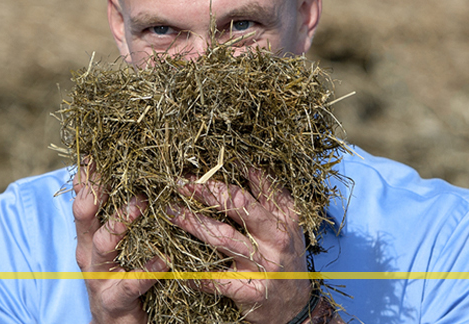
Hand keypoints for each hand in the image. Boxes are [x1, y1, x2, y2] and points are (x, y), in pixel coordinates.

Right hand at [73, 163, 167, 323]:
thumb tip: (133, 175)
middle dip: (97, 190)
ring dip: (120, 222)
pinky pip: (133, 283)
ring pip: (103, 245)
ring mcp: (100, 277)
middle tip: (116, 168)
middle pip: (84, 216)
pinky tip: (165, 258)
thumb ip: (119, 214)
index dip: (87, 174)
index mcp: (88, 236)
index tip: (96, 149)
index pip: (82, 197)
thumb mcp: (115, 245)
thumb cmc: (121, 277)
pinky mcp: (116, 300)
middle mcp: (88, 253)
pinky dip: (149, 268)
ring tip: (140, 204)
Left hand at [171, 169, 311, 323]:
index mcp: (285, 219)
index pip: (260, 186)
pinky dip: (195, 274)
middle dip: (207, 191)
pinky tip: (177, 267)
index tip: (207, 161)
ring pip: (223, 238)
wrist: (295, 308)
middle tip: (182, 182)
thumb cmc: (286, 261)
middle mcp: (276, 239)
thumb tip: (248, 165)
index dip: (231, 171)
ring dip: (194, 222)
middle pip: (239, 206)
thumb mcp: (287, 227)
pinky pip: (216, 280)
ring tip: (172, 211)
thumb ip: (271, 198)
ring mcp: (263, 265)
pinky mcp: (250, 291)